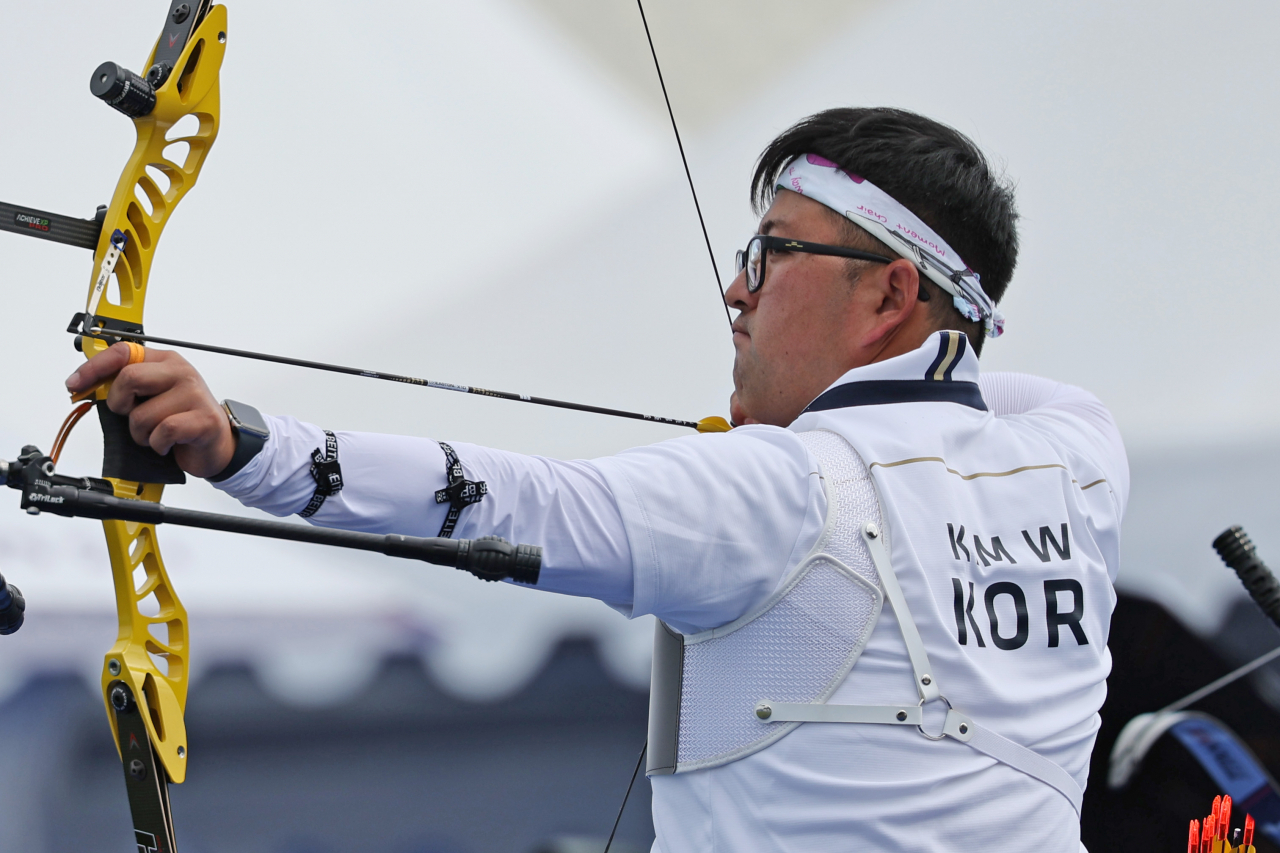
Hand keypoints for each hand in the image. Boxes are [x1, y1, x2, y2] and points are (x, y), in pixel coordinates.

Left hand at [65, 343, 234, 477]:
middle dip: (120, 405)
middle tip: (130, 415)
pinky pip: (162, 432)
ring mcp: (195, 395)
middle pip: (129, 378)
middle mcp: (181, 372)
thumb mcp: (152, 395)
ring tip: (155, 434)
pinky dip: (158, 444)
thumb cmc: (181, 420)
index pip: (123, 352)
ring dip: (141, 434)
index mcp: (166, 361)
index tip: (75, 384)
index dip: (93, 368)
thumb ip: (126, 385)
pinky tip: (167, 444)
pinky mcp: (203, 420)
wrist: (216, 446)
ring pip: (142, 414)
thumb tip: (86, 384)